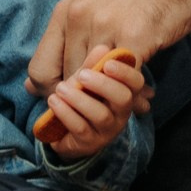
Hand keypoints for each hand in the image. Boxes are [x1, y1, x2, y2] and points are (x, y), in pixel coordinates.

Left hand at [28, 0, 190, 94]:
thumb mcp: (92, 10)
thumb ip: (67, 43)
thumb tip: (30, 84)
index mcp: (65, 12)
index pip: (39, 69)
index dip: (53, 92)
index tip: (73, 99)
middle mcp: (79, 17)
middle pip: (68, 80)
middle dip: (86, 98)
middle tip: (105, 107)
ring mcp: (106, 25)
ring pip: (95, 82)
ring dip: (110, 98)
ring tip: (127, 102)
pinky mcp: (136, 36)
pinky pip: (125, 78)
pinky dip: (133, 92)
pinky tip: (143, 95)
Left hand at [34, 44, 147, 158]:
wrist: (64, 132)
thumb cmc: (79, 101)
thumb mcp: (84, 81)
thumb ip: (91, 66)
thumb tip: (102, 47)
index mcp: (124, 94)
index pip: (136, 83)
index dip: (125, 72)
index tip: (107, 63)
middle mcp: (121, 114)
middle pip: (123, 98)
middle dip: (103, 84)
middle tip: (83, 75)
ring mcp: (107, 131)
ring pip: (101, 114)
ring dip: (79, 99)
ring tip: (60, 88)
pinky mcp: (89, 143)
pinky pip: (80, 128)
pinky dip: (66, 113)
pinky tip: (54, 101)